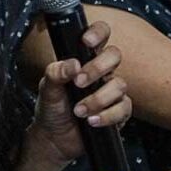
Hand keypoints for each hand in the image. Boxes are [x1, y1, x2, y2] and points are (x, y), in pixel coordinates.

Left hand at [28, 20, 132, 164]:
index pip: (100, 35)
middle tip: (78, 82)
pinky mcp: (119, 111)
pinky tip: (91, 120)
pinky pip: (123, 108)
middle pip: (115, 55)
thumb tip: (73, 65)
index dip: (98, 32)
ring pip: (120, 84)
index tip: (86, 41)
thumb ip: (55, 73)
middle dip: (98, 68)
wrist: (55, 138)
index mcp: (84, 59)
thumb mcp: (47, 88)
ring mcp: (111, 91)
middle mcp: (101, 72)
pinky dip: (107, 115)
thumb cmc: (52, 107)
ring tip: (78, 110)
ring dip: (98, 98)